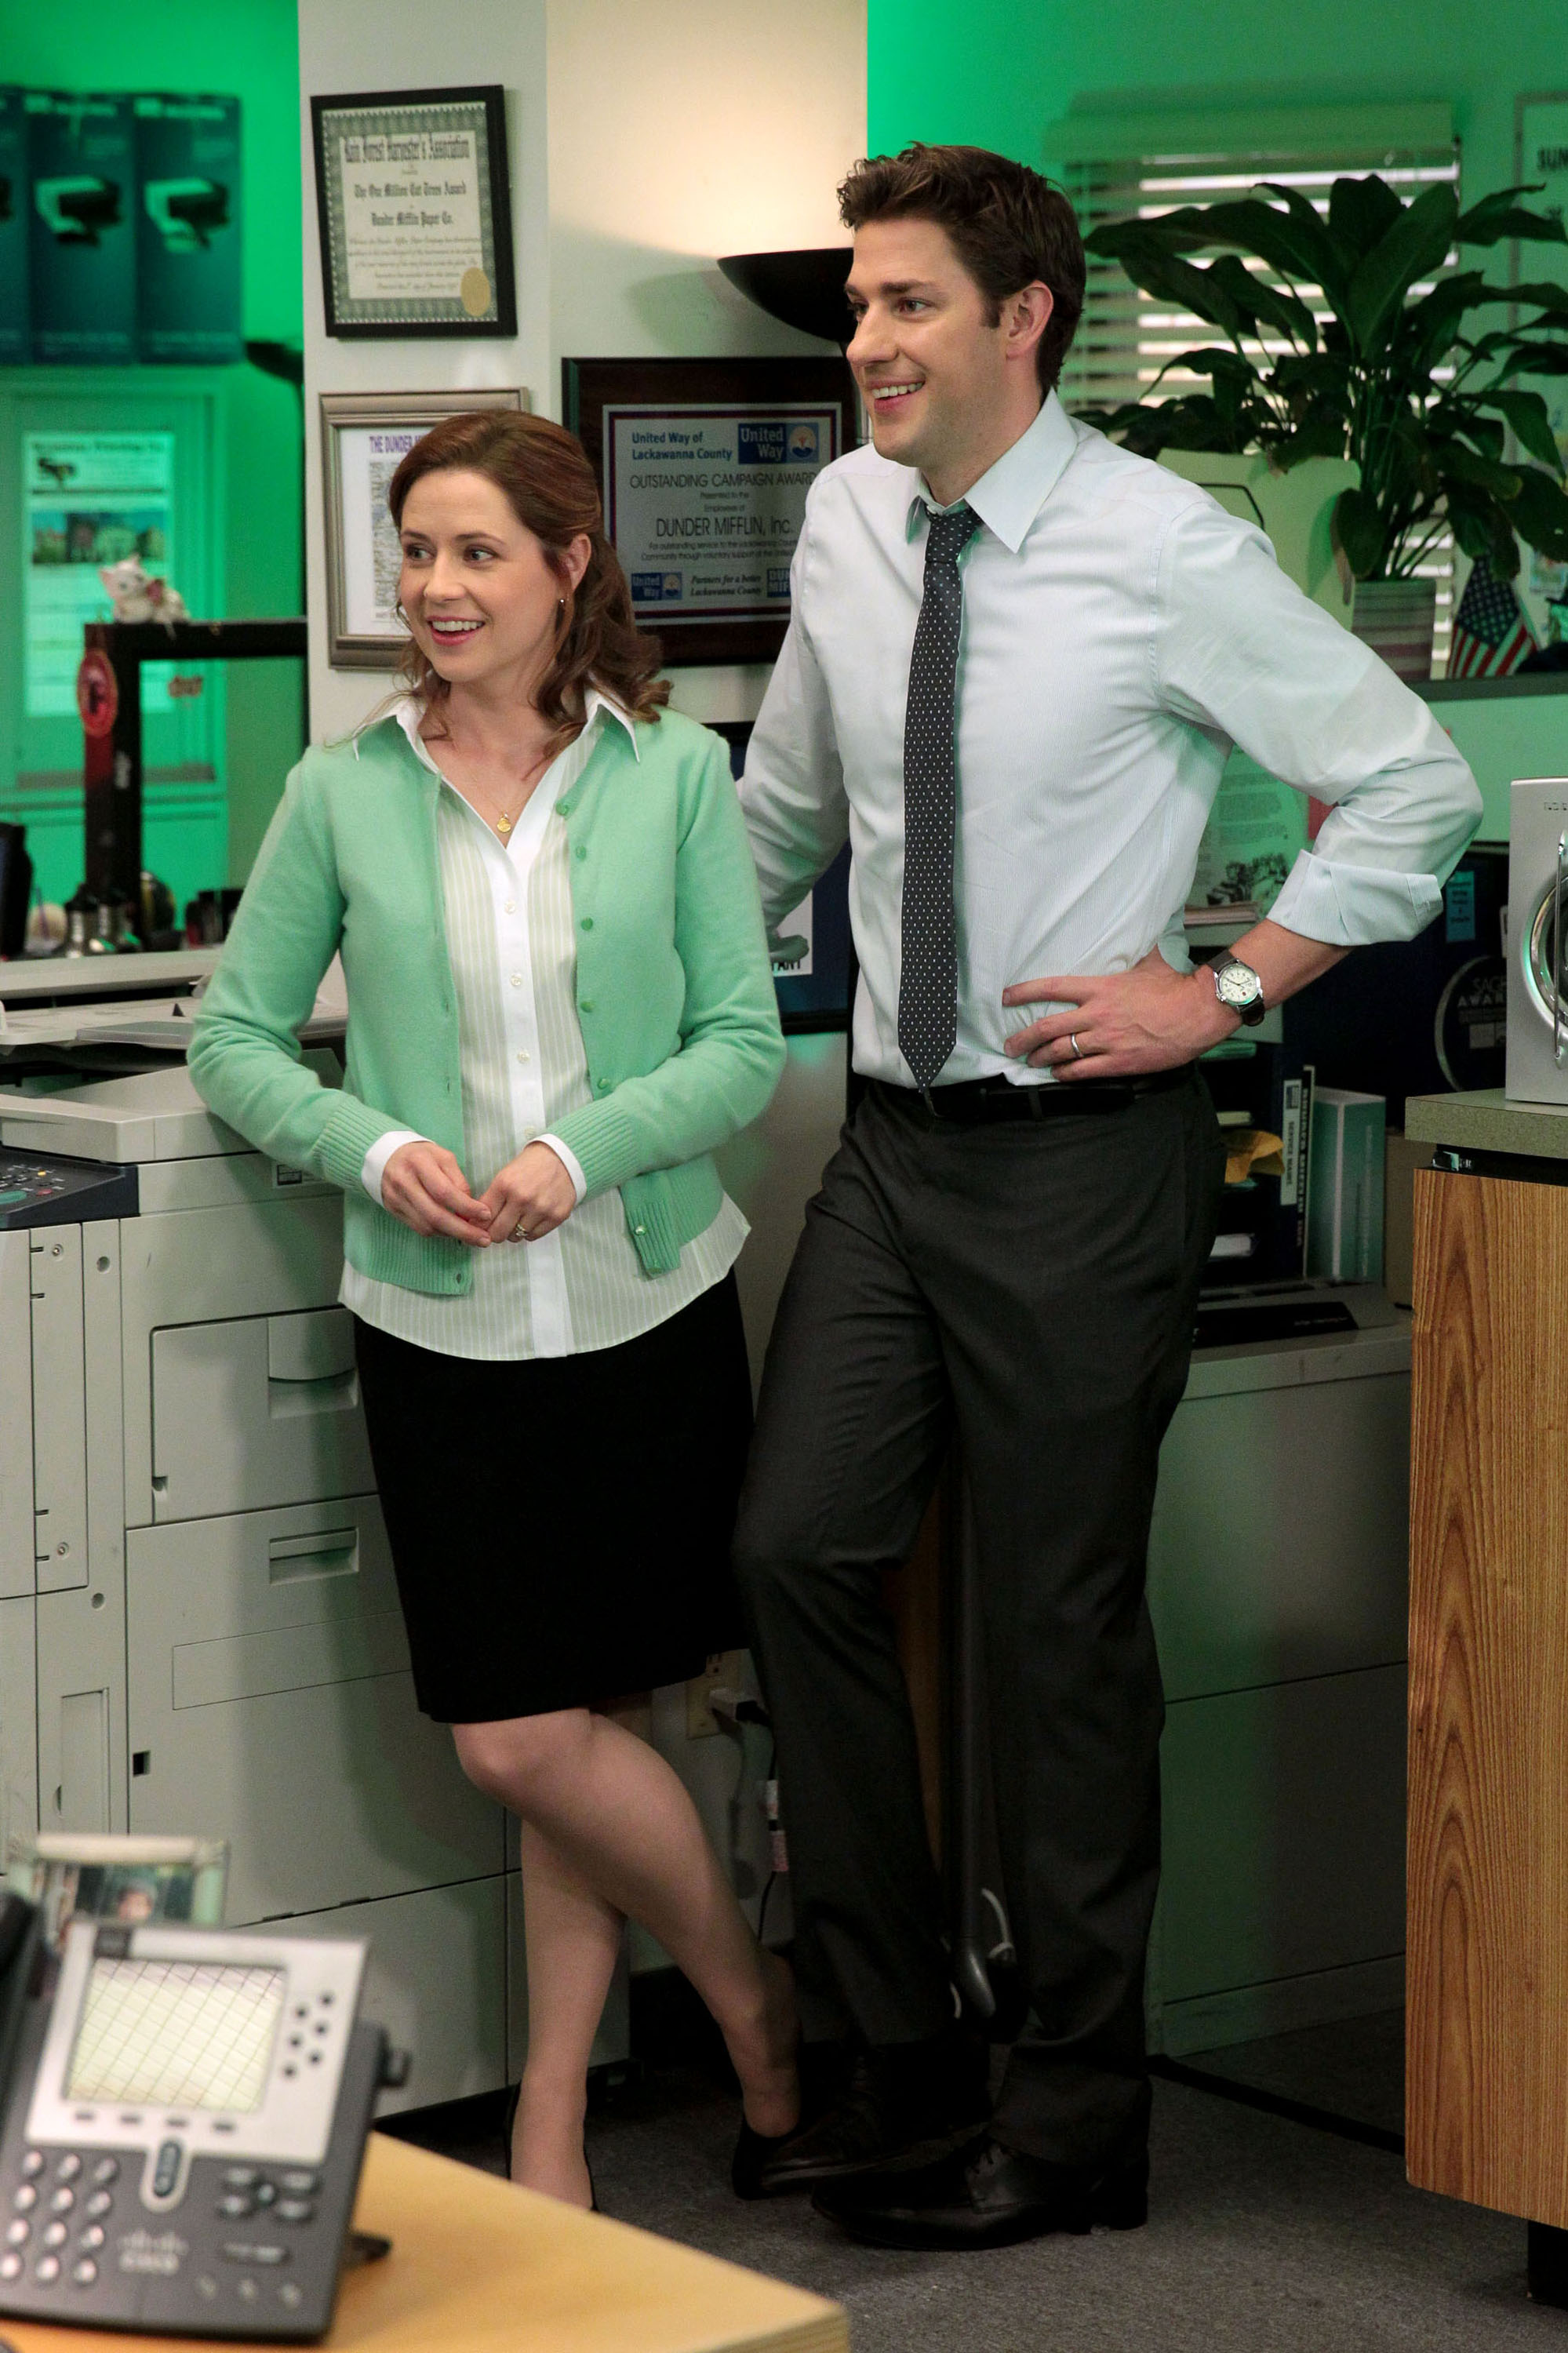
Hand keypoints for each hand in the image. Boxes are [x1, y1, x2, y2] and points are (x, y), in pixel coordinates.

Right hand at [381, 1141, 493, 1243]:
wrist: (389, 1157)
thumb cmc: (423, 1156)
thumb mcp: (444, 1158)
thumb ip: (458, 1181)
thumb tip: (471, 1208)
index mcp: (419, 1163)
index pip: (444, 1192)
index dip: (466, 1207)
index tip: (486, 1215)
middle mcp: (404, 1182)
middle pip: (435, 1215)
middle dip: (463, 1231)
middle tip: (483, 1239)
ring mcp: (395, 1198)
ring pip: (427, 1226)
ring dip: (452, 1234)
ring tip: (472, 1236)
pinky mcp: (392, 1209)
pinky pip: (418, 1228)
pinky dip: (439, 1232)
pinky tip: (452, 1230)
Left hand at [477, 1141, 577, 1245]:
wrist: (561, 1158)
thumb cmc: (529, 1167)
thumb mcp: (504, 1176)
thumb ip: (490, 1200)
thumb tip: (476, 1225)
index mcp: (505, 1185)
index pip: (484, 1218)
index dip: (480, 1225)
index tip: (481, 1226)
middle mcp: (522, 1198)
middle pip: (498, 1233)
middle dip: (494, 1233)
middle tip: (498, 1227)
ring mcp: (541, 1209)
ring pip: (516, 1237)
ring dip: (514, 1231)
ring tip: (518, 1218)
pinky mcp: (556, 1216)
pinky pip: (533, 1236)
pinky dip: (530, 1231)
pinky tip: (532, 1218)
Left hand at [1002, 948, 1237, 1078]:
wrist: (1198, 1012)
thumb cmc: (1174, 987)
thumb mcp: (1146, 964)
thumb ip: (1128, 956)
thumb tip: (1128, 938)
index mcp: (1100, 988)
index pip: (1052, 988)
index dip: (1024, 992)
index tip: (1006, 997)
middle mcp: (1097, 1014)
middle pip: (1047, 1027)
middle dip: (1023, 1038)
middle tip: (1010, 1045)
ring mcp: (1106, 1040)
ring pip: (1061, 1051)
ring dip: (1040, 1058)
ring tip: (1030, 1060)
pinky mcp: (1118, 1062)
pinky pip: (1082, 1071)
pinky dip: (1065, 1073)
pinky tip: (1057, 1074)